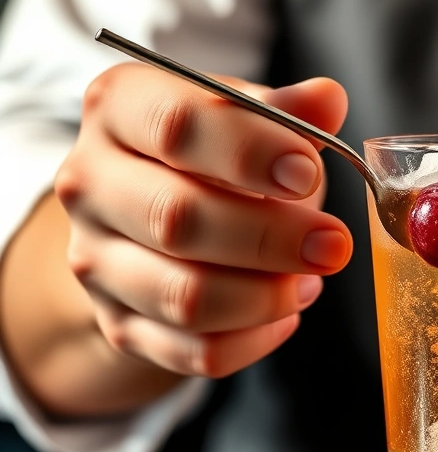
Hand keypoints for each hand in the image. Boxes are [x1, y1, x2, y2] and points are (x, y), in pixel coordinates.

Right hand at [56, 64, 350, 381]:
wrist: (158, 218)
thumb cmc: (213, 158)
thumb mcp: (248, 118)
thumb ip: (287, 111)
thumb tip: (327, 99)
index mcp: (119, 110)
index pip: (176, 127)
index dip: (249, 152)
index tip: (307, 172)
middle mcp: (90, 183)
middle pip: (177, 220)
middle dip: (271, 238)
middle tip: (334, 245)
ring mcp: (95, 260)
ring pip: (186, 298)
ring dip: (267, 295)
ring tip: (311, 279)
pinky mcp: (118, 324)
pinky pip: (195, 352)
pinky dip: (256, 339)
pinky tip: (286, 313)